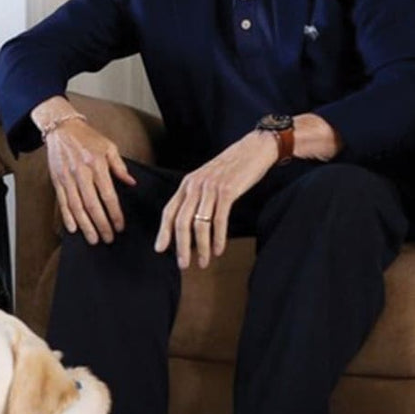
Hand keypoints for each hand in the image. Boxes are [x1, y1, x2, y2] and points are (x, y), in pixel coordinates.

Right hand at [43, 119, 136, 244]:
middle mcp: (81, 173)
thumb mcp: (109, 147)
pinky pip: (62, 202)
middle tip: (108, 238)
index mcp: (97, 165)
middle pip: (92, 205)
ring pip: (77, 207)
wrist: (61, 129)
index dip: (115, 214)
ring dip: (85, 226)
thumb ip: (120, 167)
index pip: (108, 195)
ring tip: (93, 239)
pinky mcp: (57, 181)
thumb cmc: (87, 138)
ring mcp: (67, 178)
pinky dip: (67, 217)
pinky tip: (73, 229)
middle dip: (101, 225)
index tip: (120, 226)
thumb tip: (131, 183)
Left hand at [155, 132, 277, 268]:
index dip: (163, 232)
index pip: (169, 211)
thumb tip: (188, 223)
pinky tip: (218, 250)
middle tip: (183, 264)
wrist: (254, 148)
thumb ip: (196, 196)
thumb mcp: (207, 179)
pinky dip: (218, 238)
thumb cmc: (232, 168)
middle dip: (181, 246)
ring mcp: (211, 188)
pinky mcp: (228, 191)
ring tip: (203, 262)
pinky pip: (219, 220)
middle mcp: (195, 186)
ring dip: (201, 247)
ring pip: (199, 224)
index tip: (160, 249)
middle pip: (181, 221)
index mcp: (187, 184)